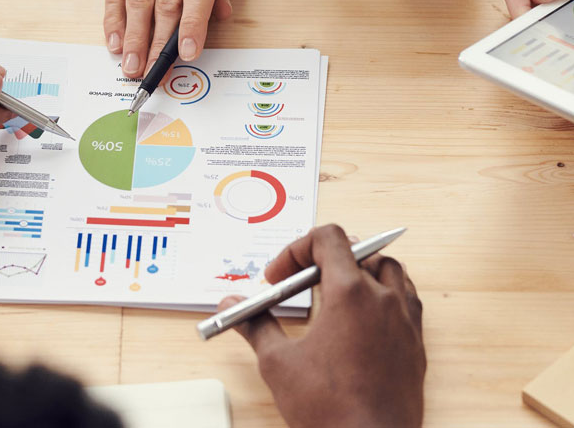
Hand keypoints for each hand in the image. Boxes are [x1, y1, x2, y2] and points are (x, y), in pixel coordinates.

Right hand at [219, 225, 425, 427]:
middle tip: (299, 284)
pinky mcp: (416, 344)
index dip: (297, 249)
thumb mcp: (278, 362)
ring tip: (334, 293)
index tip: (279, 277)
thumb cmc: (329, 409)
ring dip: (360, 270)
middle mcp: (383, 299)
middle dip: (323, 259)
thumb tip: (231, 307)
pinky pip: (407, 299)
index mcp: (350, 293)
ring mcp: (405, 320)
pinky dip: (384, 294)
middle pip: (357, 250)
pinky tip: (363, 317)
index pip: (328, 239)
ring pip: (389, 270)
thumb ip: (255, 325)